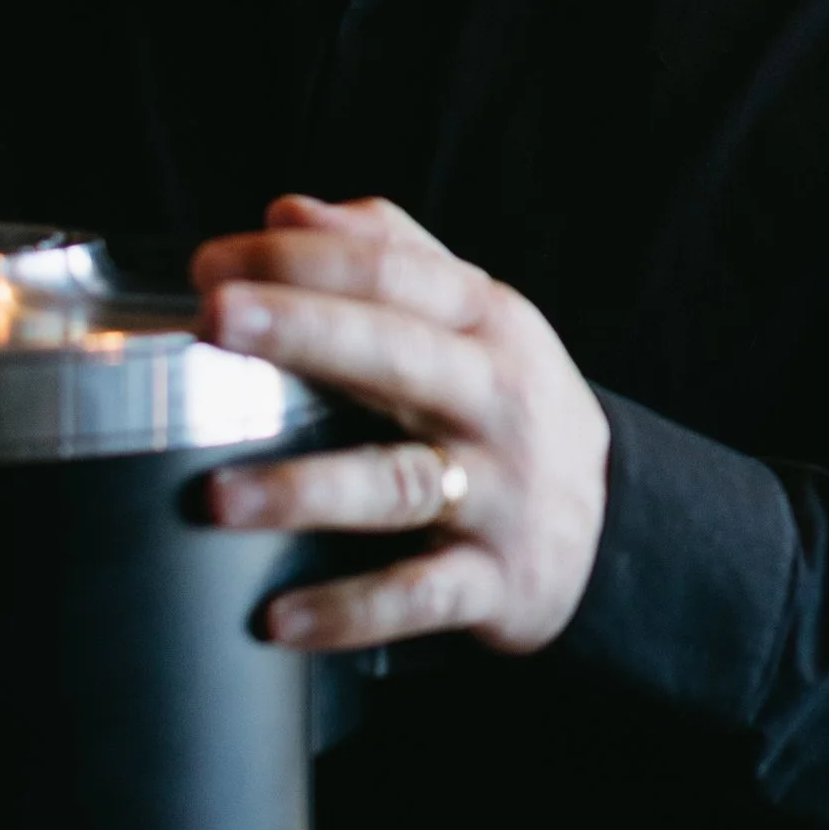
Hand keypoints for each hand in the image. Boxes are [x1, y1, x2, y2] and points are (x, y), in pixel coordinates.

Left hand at [194, 194, 609, 653]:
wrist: (619, 528)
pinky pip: (419, 597)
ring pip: (400, 483)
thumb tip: (287, 210)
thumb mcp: (475, 319)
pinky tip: (278, 619)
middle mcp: (497, 399)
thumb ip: (390, 255)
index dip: (302, 262)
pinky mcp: (497, 582)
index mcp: (486, 323)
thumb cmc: (508, 407)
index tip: (209, 265)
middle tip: (214, 319)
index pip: (394, 274)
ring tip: (215, 497)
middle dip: (305, 331)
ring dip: (307, 489)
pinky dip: (349, 611)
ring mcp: (500, 494)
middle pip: (398, 355)